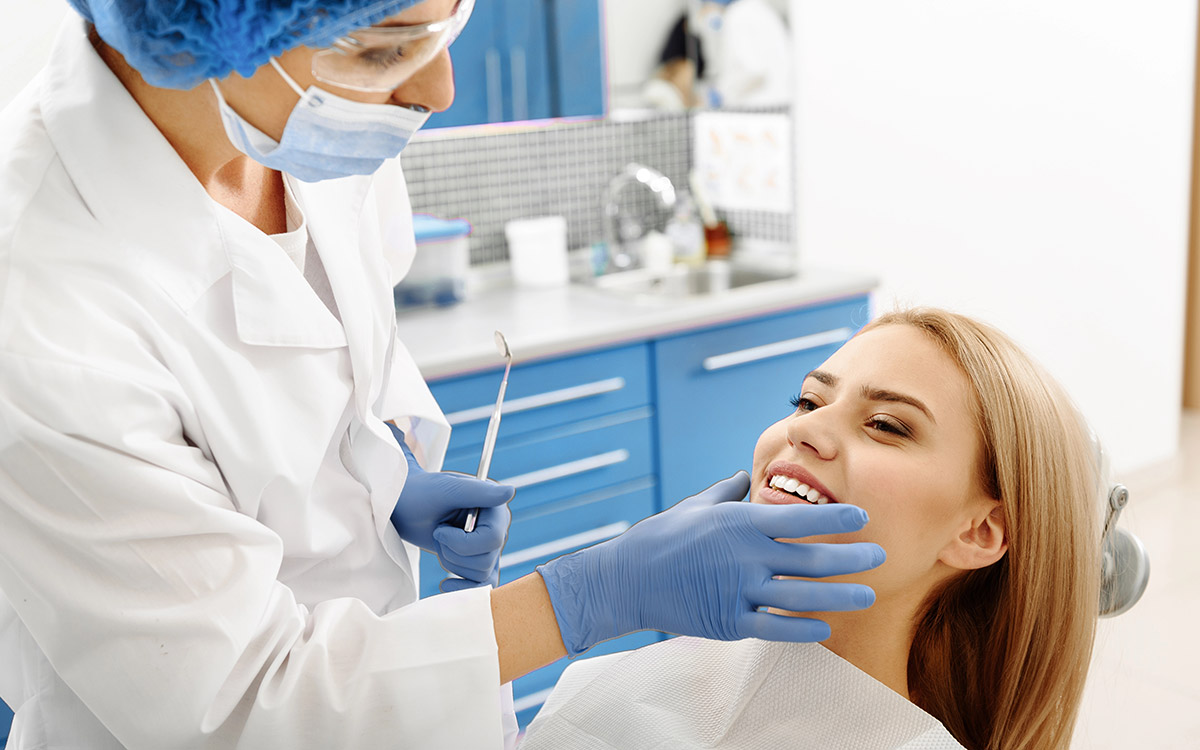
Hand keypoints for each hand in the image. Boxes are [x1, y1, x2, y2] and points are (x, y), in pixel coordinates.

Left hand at [389, 425, 512, 586]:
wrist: (403, 507)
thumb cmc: (421, 493)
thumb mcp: (446, 490)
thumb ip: (478, 492)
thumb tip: (509, 491)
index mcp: (494, 508)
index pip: (493, 540)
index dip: (463, 543)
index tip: (440, 530)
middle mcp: (496, 528)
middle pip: (485, 561)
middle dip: (453, 553)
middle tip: (438, 534)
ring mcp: (488, 547)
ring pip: (481, 574)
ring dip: (451, 563)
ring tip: (439, 543)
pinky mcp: (477, 562)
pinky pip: (482, 586)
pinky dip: (464, 588)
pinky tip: (447, 584)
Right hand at [536, 472, 884, 655]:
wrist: (625, 579)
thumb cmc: (661, 537)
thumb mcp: (696, 506)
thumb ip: (726, 492)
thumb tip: (744, 475)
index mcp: (739, 522)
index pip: (800, 517)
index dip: (836, 517)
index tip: (862, 518)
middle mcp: (745, 555)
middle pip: (811, 559)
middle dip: (852, 558)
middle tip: (879, 557)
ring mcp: (738, 590)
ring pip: (801, 596)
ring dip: (840, 596)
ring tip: (868, 595)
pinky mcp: (728, 621)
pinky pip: (775, 628)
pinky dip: (803, 629)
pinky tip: (825, 628)